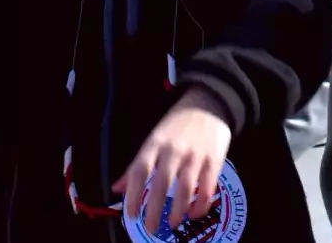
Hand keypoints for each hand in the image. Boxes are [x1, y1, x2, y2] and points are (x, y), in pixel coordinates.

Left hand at [116, 92, 232, 226]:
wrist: (210, 103)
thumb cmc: (178, 124)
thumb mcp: (154, 139)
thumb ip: (137, 166)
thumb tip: (117, 188)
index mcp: (155, 143)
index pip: (140, 170)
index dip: (134, 194)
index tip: (131, 214)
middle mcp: (174, 150)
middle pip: (162, 182)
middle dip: (155, 208)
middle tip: (150, 228)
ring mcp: (196, 155)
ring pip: (186, 186)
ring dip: (179, 209)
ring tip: (172, 223)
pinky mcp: (214, 160)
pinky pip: (208, 186)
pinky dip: (201, 203)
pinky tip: (195, 213)